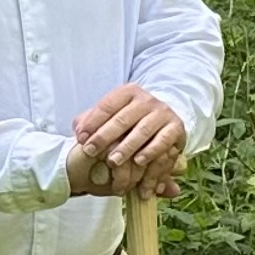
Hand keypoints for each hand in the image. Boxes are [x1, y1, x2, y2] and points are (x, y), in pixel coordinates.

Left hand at [66, 85, 187, 197]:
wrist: (165, 119)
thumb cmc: (131, 120)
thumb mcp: (112, 114)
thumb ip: (91, 120)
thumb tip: (78, 130)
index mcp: (128, 92)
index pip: (107, 106)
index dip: (92, 122)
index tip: (81, 139)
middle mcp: (147, 100)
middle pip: (122, 119)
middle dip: (104, 137)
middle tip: (90, 151)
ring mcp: (163, 113)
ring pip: (142, 131)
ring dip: (126, 147)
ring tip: (112, 161)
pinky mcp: (176, 128)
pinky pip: (162, 141)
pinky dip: (150, 152)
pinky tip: (139, 162)